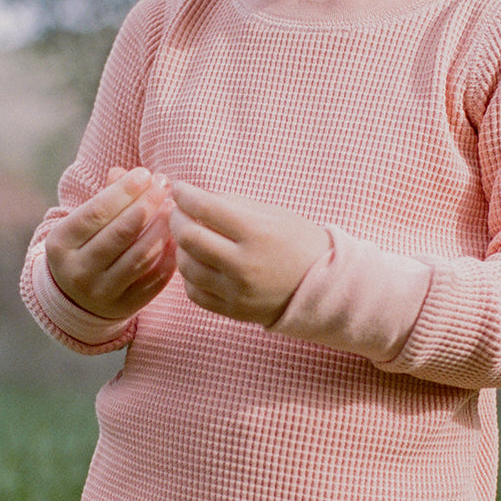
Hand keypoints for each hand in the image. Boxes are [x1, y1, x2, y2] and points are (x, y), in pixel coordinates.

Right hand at [45, 167, 176, 319]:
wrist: (75, 298)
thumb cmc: (84, 246)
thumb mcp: (82, 223)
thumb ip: (104, 197)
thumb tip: (129, 173)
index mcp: (61, 243)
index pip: (96, 212)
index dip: (124, 191)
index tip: (146, 174)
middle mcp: (78, 271)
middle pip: (121, 233)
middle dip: (147, 205)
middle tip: (165, 186)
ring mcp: (101, 293)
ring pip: (140, 257)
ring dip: (161, 229)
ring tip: (174, 210)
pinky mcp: (124, 307)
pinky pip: (154, 280)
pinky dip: (169, 258)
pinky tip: (177, 239)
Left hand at [169, 182, 329, 326]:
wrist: (323, 285)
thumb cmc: (296, 242)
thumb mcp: (271, 214)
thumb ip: (230, 204)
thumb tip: (190, 198)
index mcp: (257, 233)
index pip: (204, 208)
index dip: (184, 194)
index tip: (179, 189)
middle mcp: (245, 264)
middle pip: (189, 238)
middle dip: (177, 219)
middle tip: (179, 213)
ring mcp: (237, 292)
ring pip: (187, 266)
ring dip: (182, 248)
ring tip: (191, 238)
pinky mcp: (233, 311)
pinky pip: (194, 292)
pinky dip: (190, 275)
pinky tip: (199, 264)